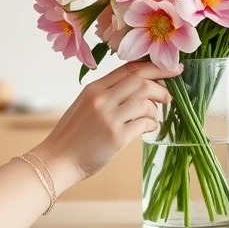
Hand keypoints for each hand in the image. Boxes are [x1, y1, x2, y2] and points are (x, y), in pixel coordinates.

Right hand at [31, 61, 180, 193]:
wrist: (57, 160)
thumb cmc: (73, 135)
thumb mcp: (85, 105)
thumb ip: (107, 94)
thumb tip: (139, 88)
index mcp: (94, 88)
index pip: (129, 69)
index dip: (154, 67)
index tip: (171, 68)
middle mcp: (101, 99)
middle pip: (140, 81)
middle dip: (161, 85)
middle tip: (169, 95)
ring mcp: (109, 117)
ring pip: (145, 101)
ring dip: (156, 108)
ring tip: (155, 115)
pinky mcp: (116, 136)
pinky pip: (144, 123)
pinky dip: (152, 123)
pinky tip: (150, 127)